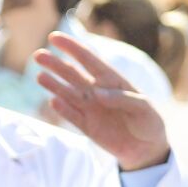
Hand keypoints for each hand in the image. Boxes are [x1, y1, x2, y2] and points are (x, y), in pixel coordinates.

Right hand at [35, 32, 169, 170]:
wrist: (147, 149)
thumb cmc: (149, 122)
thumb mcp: (144, 108)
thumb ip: (122, 99)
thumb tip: (97, 93)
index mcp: (112, 80)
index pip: (90, 60)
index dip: (72, 48)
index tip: (54, 37)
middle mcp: (97, 91)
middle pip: (73, 74)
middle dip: (56, 64)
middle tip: (38, 55)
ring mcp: (90, 108)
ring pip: (68, 93)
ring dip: (54, 85)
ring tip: (40, 76)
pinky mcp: (86, 126)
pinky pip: (72, 116)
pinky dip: (63, 109)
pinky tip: (53, 101)